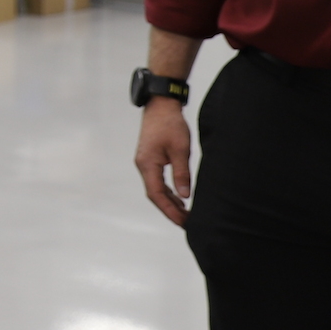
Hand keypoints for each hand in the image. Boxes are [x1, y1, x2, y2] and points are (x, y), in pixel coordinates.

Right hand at [133, 99, 192, 227]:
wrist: (160, 106)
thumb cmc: (170, 125)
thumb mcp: (180, 149)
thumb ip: (181, 173)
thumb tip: (185, 196)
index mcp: (148, 164)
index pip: (157, 194)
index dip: (170, 211)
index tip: (183, 222)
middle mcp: (143, 165)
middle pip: (155, 195)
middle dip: (170, 210)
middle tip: (187, 223)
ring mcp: (145, 163)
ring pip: (156, 189)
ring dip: (169, 202)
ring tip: (185, 214)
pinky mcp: (150, 159)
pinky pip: (157, 181)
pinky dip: (168, 192)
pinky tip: (179, 198)